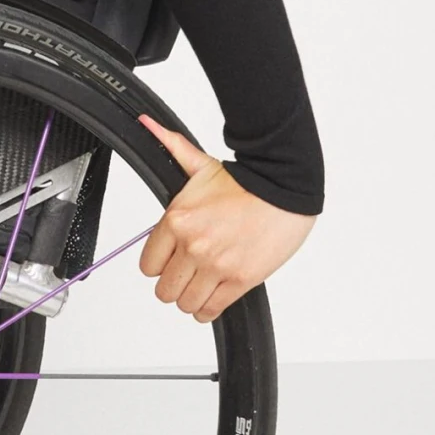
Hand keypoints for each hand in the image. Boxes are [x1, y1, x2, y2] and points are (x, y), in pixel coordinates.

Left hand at [137, 115, 314, 321]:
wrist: (286, 189)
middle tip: (186, 275)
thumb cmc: (247, 182)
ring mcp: (216, 265)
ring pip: (185, 303)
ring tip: (202, 285)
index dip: (159, 265)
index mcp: (177, 219)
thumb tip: (147, 124)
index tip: (169, 261)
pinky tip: (214, 296)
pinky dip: (209, 309)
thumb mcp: (201, 164)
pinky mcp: (240, 280)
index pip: (148, 265)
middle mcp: (193, 245)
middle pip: (164, 290)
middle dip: (174, 284)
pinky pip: (211, 310)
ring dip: (191, 297)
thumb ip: (171, 149)